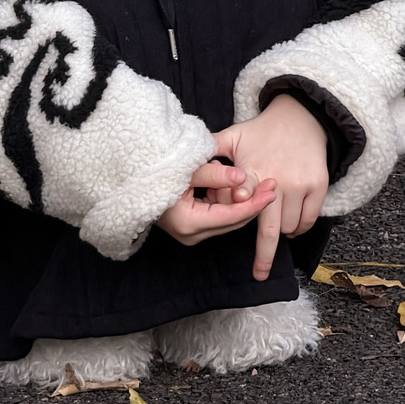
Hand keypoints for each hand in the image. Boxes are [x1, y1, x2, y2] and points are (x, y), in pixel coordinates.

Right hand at [157, 160, 276, 246]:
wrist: (132, 178)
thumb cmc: (156, 171)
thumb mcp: (186, 169)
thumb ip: (215, 174)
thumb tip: (242, 178)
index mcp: (189, 223)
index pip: (231, 215)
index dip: (254, 203)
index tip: (271, 189)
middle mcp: (191, 234)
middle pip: (232, 222)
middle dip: (253, 204)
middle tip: (272, 184)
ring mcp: (190, 233)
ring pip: (227, 220)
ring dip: (242, 202)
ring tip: (260, 184)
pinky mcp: (191, 227)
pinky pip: (217, 216)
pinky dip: (228, 202)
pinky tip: (237, 187)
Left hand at [213, 93, 328, 281]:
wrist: (301, 118)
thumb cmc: (261, 130)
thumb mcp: (234, 136)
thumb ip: (211, 151)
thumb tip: (185, 160)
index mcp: (254, 168)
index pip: (244, 201)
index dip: (239, 215)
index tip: (236, 239)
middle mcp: (278, 179)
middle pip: (271, 228)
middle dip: (265, 255)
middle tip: (259, 274)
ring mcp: (300, 184)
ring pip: (290, 227)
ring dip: (281, 235)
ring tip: (272, 232)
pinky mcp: (318, 186)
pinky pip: (309, 219)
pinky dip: (300, 228)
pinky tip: (290, 227)